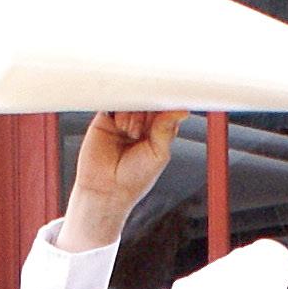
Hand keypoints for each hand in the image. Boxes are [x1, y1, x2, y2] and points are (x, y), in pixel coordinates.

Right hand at [60, 111, 183, 251]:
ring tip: (129, 132)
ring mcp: (123, 119)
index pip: (165, 107)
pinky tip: (119, 124)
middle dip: (148, 105)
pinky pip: (113, 101)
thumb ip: (166, 130)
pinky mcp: (105, 118)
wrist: (105, 190)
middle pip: (149, 99)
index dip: (166, 102)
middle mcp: (141, 123)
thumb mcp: (158, 155)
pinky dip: (117, 107)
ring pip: (132, 98)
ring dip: (133, 112)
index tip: (166, 103)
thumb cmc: (133, 179)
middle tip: (145, 123)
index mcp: (158, 131)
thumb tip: (182, 110)